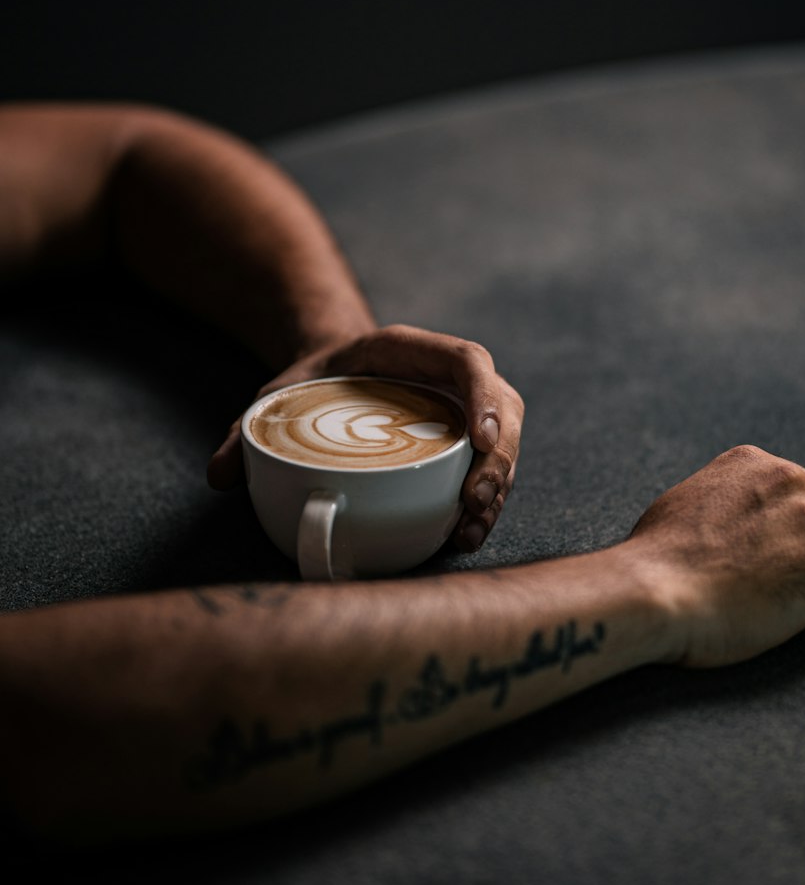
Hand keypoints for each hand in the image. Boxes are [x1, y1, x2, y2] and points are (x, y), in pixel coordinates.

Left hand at [208, 324, 523, 553]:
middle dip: (499, 457)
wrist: (330, 375)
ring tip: (470, 530)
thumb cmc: (311, 382)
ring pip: (504, 441)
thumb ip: (246, 429)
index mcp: (411, 350)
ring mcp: (465, 408)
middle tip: (473, 502)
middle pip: (502, 406)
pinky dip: (486, 500)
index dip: (484, 396)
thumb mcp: (276, 396)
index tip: (480, 440)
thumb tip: (219, 475)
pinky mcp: (465, 441)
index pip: (466, 360)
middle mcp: (450, 376)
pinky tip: (465, 534)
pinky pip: (491, 466)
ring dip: (498, 487)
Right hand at [626, 445, 804, 666]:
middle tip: (778, 588)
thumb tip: (737, 515)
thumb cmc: (658, 562)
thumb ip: (725, 497)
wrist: (654, 592)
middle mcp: (794, 481)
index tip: (770, 562)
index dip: (792, 537)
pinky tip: (801, 618)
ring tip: (787, 606)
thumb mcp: (688, 500)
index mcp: (757, 464)